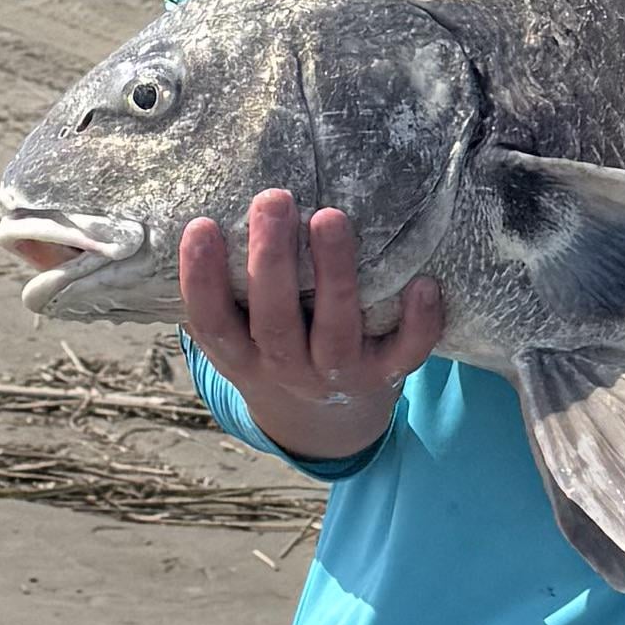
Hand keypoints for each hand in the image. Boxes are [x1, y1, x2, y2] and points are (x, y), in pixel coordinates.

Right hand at [179, 192, 444, 461]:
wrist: (324, 424)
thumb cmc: (275, 348)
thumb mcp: (240, 332)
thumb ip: (230, 287)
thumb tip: (210, 202)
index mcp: (241, 357)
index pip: (213, 322)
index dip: (201, 280)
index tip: (200, 226)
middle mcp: (286, 369)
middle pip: (275, 322)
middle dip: (272, 261)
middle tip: (273, 200)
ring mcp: (337, 375)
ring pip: (336, 332)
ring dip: (335, 275)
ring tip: (329, 218)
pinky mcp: (385, 374)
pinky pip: (405, 354)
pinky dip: (418, 324)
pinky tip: (424, 284)